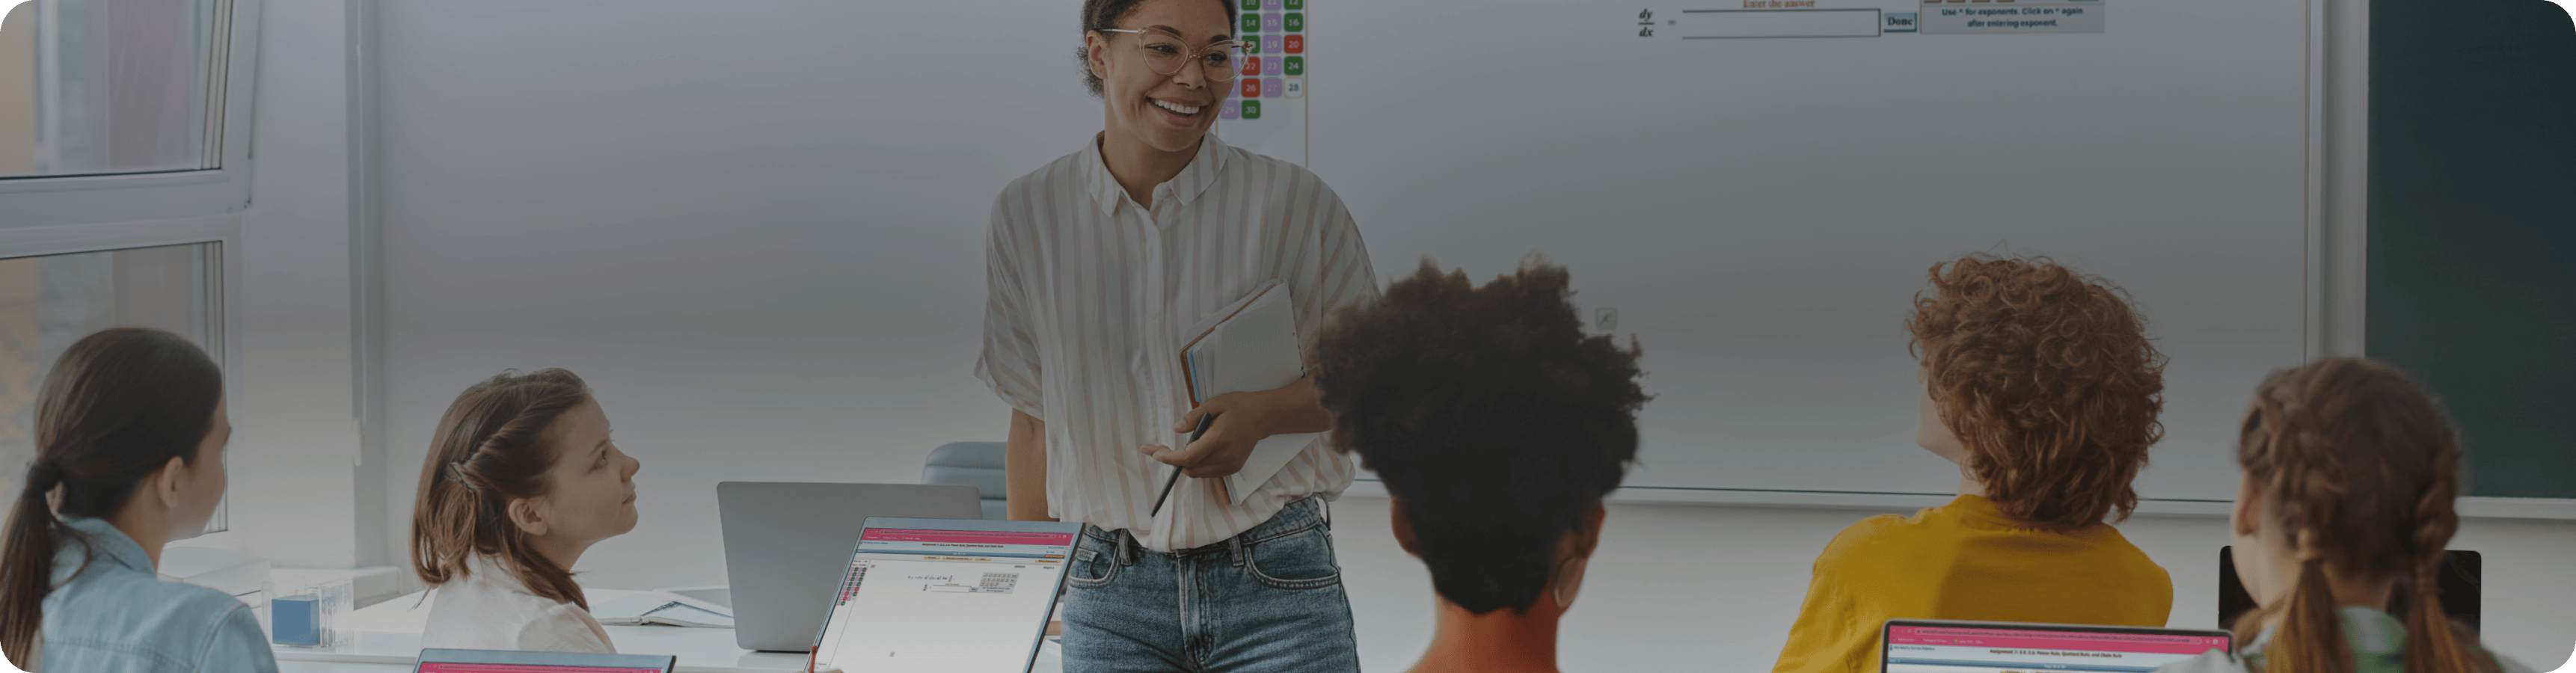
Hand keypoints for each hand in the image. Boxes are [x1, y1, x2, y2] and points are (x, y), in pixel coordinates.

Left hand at [1138, 390, 1275, 478]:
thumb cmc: (1238, 406)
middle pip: (1190, 468)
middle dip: (1171, 460)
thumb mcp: (1214, 403)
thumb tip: (1175, 429)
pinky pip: (1207, 472)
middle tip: (1156, 448)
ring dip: (1182, 464)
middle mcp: (1226, 457)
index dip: (1170, 458)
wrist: (1263, 416)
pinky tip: (1191, 452)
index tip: (1154, 453)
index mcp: (1220, 439)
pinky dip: (1195, 465)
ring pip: (1197, 473)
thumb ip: (1193, 417)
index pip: (1189, 457)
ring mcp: (1231, 465)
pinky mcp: (1233, 468)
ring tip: (1170, 449)